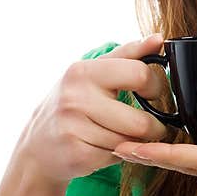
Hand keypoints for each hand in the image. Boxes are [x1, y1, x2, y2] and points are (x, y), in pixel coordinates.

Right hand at [14, 34, 170, 186]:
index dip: (155, 87)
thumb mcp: (94, 71)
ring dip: (134, 142)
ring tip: (122, 135)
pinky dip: (119, 154)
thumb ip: (128, 54)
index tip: (151, 94)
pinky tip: (106, 147)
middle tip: (149, 125)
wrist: (38, 145)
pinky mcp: (77, 155)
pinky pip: (118, 156)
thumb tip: (158, 39)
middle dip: (153, 127)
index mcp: (83, 71)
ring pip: (130, 142)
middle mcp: (75, 98)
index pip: (139, 74)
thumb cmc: (73, 102)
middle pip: (140, 121)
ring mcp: (74, 128)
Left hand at [112, 133, 196, 195]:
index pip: (193, 159)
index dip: (159, 153)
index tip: (127, 147)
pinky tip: (182, 134)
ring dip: (163, 149)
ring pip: (193, 157)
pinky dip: (187, 143)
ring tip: (135, 140)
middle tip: (114, 143)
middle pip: (183, 160)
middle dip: (148, 153)